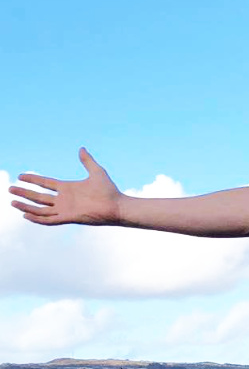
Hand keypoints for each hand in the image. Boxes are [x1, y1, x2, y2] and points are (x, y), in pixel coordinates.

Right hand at [8, 148, 123, 225]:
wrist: (117, 206)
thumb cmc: (109, 190)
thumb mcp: (96, 171)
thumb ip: (87, 160)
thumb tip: (81, 148)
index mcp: (68, 188)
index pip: (45, 183)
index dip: (33, 179)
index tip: (21, 175)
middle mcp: (64, 200)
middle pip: (39, 197)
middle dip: (24, 193)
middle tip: (10, 189)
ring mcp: (65, 209)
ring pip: (41, 209)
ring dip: (26, 207)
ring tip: (13, 202)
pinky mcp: (69, 218)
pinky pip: (50, 220)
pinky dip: (38, 219)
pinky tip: (26, 216)